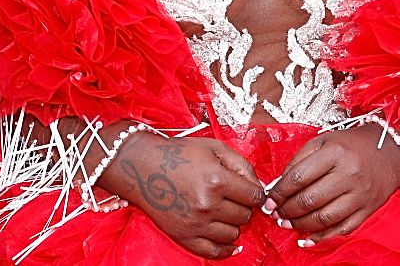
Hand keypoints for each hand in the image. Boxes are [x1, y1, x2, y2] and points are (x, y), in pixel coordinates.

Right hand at [100, 133, 264, 259]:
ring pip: (233, 234)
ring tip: (221, 211)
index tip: (249, 191)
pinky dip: (225, 248)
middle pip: (245, 216)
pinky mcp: (185, 236)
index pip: (254, 196)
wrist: (141, 167)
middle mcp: (207, 204)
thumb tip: (258, 185)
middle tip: (231, 197)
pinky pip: (214, 251)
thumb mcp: (212, 147)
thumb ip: (241, 164)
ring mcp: (196, 223)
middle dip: (242, 206)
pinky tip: (227, 241)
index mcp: (216, 180)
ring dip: (232, 223)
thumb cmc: (177, 154)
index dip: (255, 192)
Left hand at [266, 123, 399, 245]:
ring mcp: (360, 195)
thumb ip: (300, 160)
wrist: (395, 152)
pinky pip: (342, 229)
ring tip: (287, 223)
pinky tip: (307, 237)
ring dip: (300, 224)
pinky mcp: (368, 210)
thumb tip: (279, 185)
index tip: (268, 199)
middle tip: (275, 213)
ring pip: (324, 218)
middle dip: (287, 210)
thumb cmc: (355, 144)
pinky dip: (322, 237)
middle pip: (309, 199)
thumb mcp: (324, 140)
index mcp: (335, 153)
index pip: (298, 177)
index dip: (279, 192)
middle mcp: (349, 174)